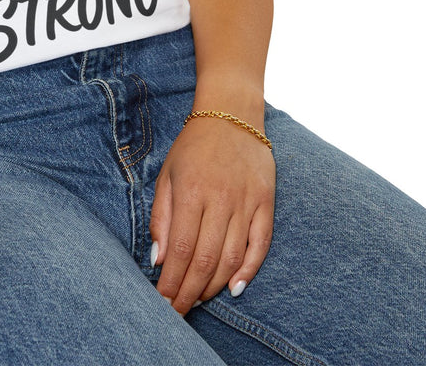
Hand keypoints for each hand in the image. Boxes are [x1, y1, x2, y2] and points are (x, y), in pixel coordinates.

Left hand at [150, 115, 275, 313]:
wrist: (231, 115)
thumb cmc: (193, 147)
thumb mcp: (167, 175)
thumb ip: (161, 217)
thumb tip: (158, 259)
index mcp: (191, 192)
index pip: (181, 249)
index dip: (172, 281)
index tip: (163, 302)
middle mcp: (220, 199)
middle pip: (205, 259)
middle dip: (190, 292)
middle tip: (178, 312)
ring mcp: (246, 202)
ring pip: (232, 257)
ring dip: (214, 285)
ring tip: (199, 300)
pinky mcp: (266, 202)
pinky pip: (260, 244)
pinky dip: (249, 270)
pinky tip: (234, 288)